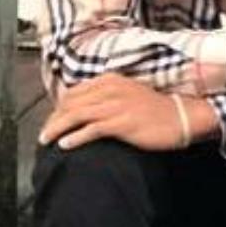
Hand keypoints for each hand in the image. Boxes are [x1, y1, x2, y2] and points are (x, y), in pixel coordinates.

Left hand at [39, 74, 194, 151]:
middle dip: (53, 119)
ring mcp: (116, 105)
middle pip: (71, 103)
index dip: (58, 108)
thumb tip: (85, 110)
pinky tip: (65, 145)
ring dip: (57, 128)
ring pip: (77, 115)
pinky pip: (92, 129)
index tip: (52, 121)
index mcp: (110, 81)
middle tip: (44, 134)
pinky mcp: (123, 122)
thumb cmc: (156, 110)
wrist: (182, 117)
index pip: (74, 92)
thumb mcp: (128, 95)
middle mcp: (110, 89)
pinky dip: (75, 137)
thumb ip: (106, 98)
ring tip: (46, 139)